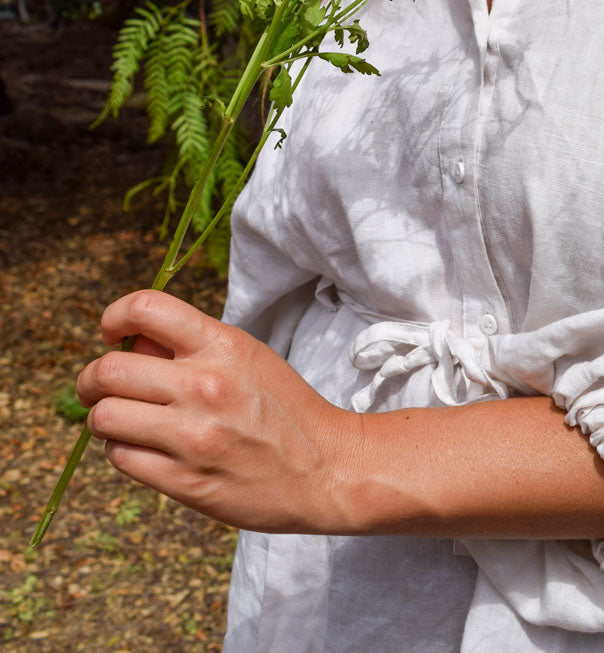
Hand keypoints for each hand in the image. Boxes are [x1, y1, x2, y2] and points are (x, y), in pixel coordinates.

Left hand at [77, 290, 356, 532]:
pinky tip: (144, 448)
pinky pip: (121, 459)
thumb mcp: (247, 356)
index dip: (114, 317)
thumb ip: (191, 346)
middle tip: (97, 388)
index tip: (112, 333)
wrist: (325, 468)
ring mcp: (191, 436)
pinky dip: (123, 451)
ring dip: (104, 418)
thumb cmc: (284, 408)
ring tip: (123, 421)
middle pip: (108, 371)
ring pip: (105, 418)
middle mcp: (203, 385)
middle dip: (91, 380)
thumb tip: (131, 342)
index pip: (144, 308)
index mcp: (221, 345)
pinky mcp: (184, 481)